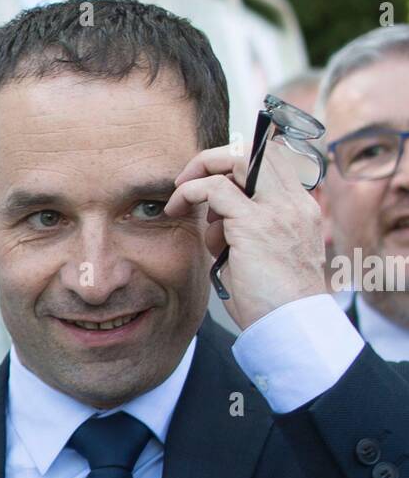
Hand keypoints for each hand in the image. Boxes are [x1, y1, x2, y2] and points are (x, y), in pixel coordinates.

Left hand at [163, 136, 326, 330]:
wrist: (292, 327)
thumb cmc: (273, 303)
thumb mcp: (263, 259)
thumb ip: (244, 233)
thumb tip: (214, 223)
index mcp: (301, 210)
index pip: (273, 161)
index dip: (238, 164)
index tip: (211, 186)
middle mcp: (294, 203)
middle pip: (257, 150)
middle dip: (216, 158)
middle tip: (189, 180)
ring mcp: (277, 211)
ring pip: (236, 159)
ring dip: (202, 169)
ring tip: (180, 196)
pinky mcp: (254, 225)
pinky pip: (214, 189)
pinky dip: (190, 192)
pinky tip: (176, 209)